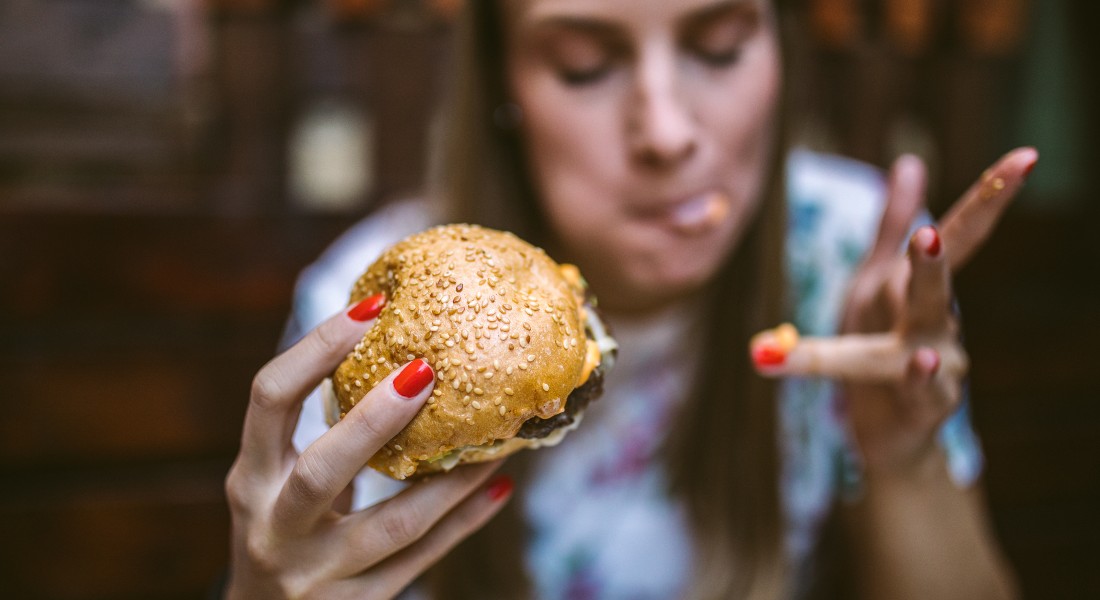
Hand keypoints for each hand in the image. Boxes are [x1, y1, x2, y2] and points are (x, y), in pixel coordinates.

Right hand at [224, 296, 511, 598]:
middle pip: (322, 470)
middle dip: (374, 420)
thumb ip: (320, 434)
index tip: (370, 308)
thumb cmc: (282, 530)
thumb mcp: (277, 482)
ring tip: (496, 440)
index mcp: (251, 477)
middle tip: (426, 369)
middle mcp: (274, 525)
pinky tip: (498, 486)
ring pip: (392, 525)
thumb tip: (400, 351)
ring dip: (450, 480)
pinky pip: (420, 560)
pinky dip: (464, 523)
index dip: (316, 349)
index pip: (269, 398)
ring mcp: (314, 574)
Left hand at [751, 147, 1037, 477]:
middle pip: (940, 281)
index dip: (989, 197)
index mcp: (918, 289)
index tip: (1027, 157)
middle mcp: (939, 322)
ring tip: (925, 266)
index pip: (958, 236)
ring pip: (929, 332)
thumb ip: (890, 225)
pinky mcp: (925, 406)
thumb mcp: (875, 283)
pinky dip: (919, 376)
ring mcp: (940, 365)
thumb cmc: (880, 348)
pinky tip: (920, 358)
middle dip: (943, 251)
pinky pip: (920, 390)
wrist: (886, 431)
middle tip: (931, 229)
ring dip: (926, 298)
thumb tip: (910, 163)